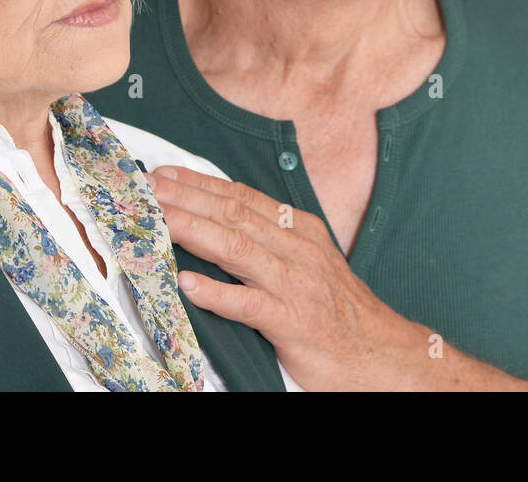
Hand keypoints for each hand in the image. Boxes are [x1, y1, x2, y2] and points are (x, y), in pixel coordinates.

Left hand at [145, 165, 431, 390]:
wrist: (379, 353)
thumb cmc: (337, 310)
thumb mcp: (309, 261)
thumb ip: (272, 241)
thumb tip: (224, 223)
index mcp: (300, 230)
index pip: (242, 197)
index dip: (201, 183)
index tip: (166, 175)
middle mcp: (297, 250)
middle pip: (233, 215)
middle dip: (186, 199)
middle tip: (147, 189)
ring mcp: (295, 285)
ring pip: (236, 250)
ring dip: (193, 231)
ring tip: (158, 221)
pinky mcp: (292, 322)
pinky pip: (248, 304)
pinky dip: (216, 293)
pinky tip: (187, 284)